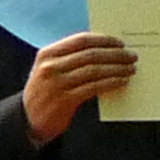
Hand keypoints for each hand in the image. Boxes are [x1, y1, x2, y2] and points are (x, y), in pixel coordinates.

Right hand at [21, 31, 136, 143]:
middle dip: (115, 54)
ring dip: (117, 68)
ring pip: (95, 70)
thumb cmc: (44, 92)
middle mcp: (51, 67)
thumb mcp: (49, 70)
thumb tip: (104, 50)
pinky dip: (111, 83)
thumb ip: (69, 58)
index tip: (119, 43)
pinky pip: (94, 88)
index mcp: (47, 54)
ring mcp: (57, 84)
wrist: (28, 120)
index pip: (81, 40)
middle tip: (131, 56)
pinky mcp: (65, 100)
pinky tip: (121, 81)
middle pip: (91, 54)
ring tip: (130, 68)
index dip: (103, 40)